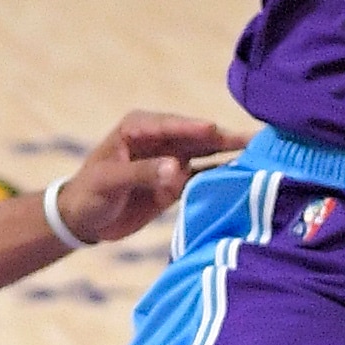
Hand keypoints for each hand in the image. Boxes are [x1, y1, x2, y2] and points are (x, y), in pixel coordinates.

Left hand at [46, 112, 245, 245]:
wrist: (83, 219)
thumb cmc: (89, 193)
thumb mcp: (109, 181)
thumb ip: (142, 174)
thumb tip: (178, 168)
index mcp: (138, 128)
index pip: (170, 125)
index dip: (192, 128)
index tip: (214, 129)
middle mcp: (160, 140)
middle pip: (196, 137)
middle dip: (223, 138)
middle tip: (255, 139)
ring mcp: (171, 160)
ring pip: (206, 154)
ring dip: (229, 155)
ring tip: (261, 153)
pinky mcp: (177, 182)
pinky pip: (203, 177)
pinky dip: (222, 176)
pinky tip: (246, 175)